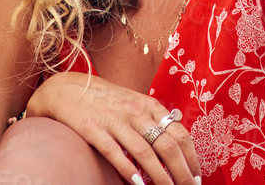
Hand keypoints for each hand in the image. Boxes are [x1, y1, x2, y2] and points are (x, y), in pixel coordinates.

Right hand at [26, 72, 199, 184]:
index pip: (179, 133)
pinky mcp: (93, 129)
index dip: (191, 157)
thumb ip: (154, 117)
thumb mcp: (134, 102)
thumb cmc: (105, 100)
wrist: (67, 89)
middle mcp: (135, 112)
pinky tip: (137, 184)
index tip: (197, 176)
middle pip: (166, 144)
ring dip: (159, 176)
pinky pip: (114, 152)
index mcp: (148, 106)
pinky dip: (127, 169)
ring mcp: (114, 120)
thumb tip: (177, 138)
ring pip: (143, 151)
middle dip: (181, 171)